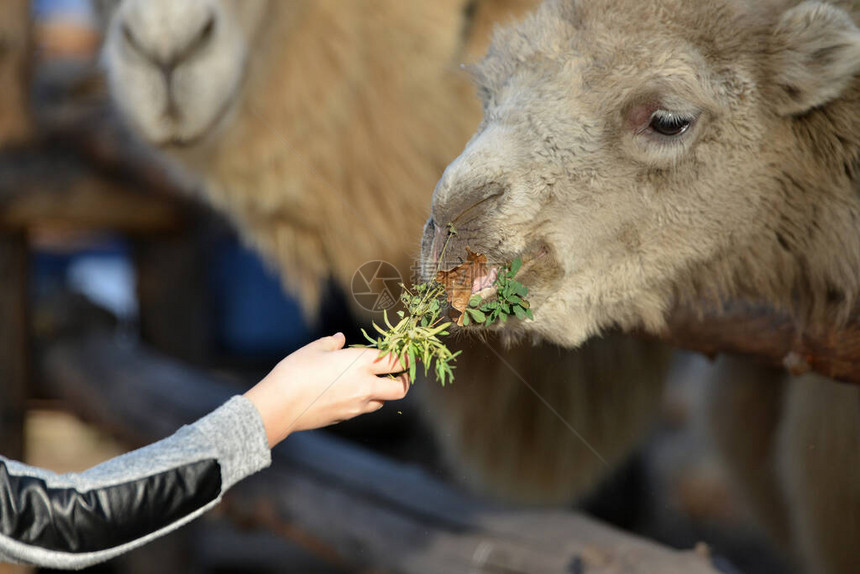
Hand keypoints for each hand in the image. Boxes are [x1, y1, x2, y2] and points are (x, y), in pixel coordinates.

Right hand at [244, 333, 408, 446]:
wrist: (281, 405)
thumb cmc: (296, 371)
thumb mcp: (314, 349)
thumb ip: (332, 343)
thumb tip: (340, 339)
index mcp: (360, 363)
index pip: (397, 361)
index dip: (407, 357)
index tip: (408, 353)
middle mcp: (365, 385)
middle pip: (401, 388)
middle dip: (404, 380)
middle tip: (398, 372)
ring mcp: (357, 405)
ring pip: (383, 401)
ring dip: (382, 392)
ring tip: (370, 381)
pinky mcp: (346, 417)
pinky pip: (364, 409)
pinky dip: (365, 401)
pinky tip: (349, 393)